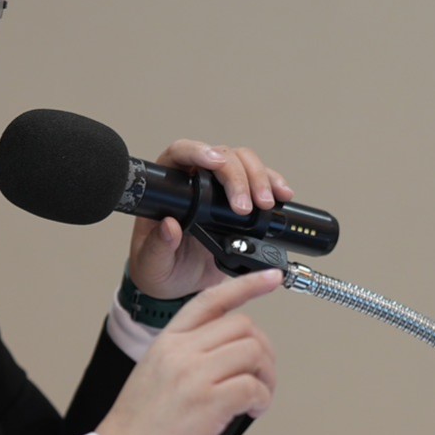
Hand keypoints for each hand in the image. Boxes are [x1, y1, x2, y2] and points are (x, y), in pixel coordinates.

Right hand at [95, 268, 283, 434]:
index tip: (272, 278)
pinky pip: (254, 387)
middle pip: (244, 327)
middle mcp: (181, 352)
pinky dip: (262, 400)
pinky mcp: (208, 403)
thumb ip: (188, 359)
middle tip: (261, 377)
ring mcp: (194, 376)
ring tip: (256, 399)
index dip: (248, 285)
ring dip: (266, 377)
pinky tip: (251, 411)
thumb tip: (230, 360)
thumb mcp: (155, 376)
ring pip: (254, 352)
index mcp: (167, 342)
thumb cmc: (137, 431)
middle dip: (263, 352)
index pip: (211, 299)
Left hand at [124, 140, 294, 299]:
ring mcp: (218, 189)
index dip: (197, 151)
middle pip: (221, 155)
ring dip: (259, 178)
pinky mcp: (239, 200)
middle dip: (238, 175)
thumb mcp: (152, 262)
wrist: (180, 284)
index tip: (214, 162)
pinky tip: (282, 196)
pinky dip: (273, 184)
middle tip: (245, 206)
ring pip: (244, 161)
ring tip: (266, 203)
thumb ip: (158, 246)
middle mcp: (193, 180)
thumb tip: (170, 226)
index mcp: (166, 187)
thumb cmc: (159, 267)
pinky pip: (259, 181)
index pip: (180, 153)